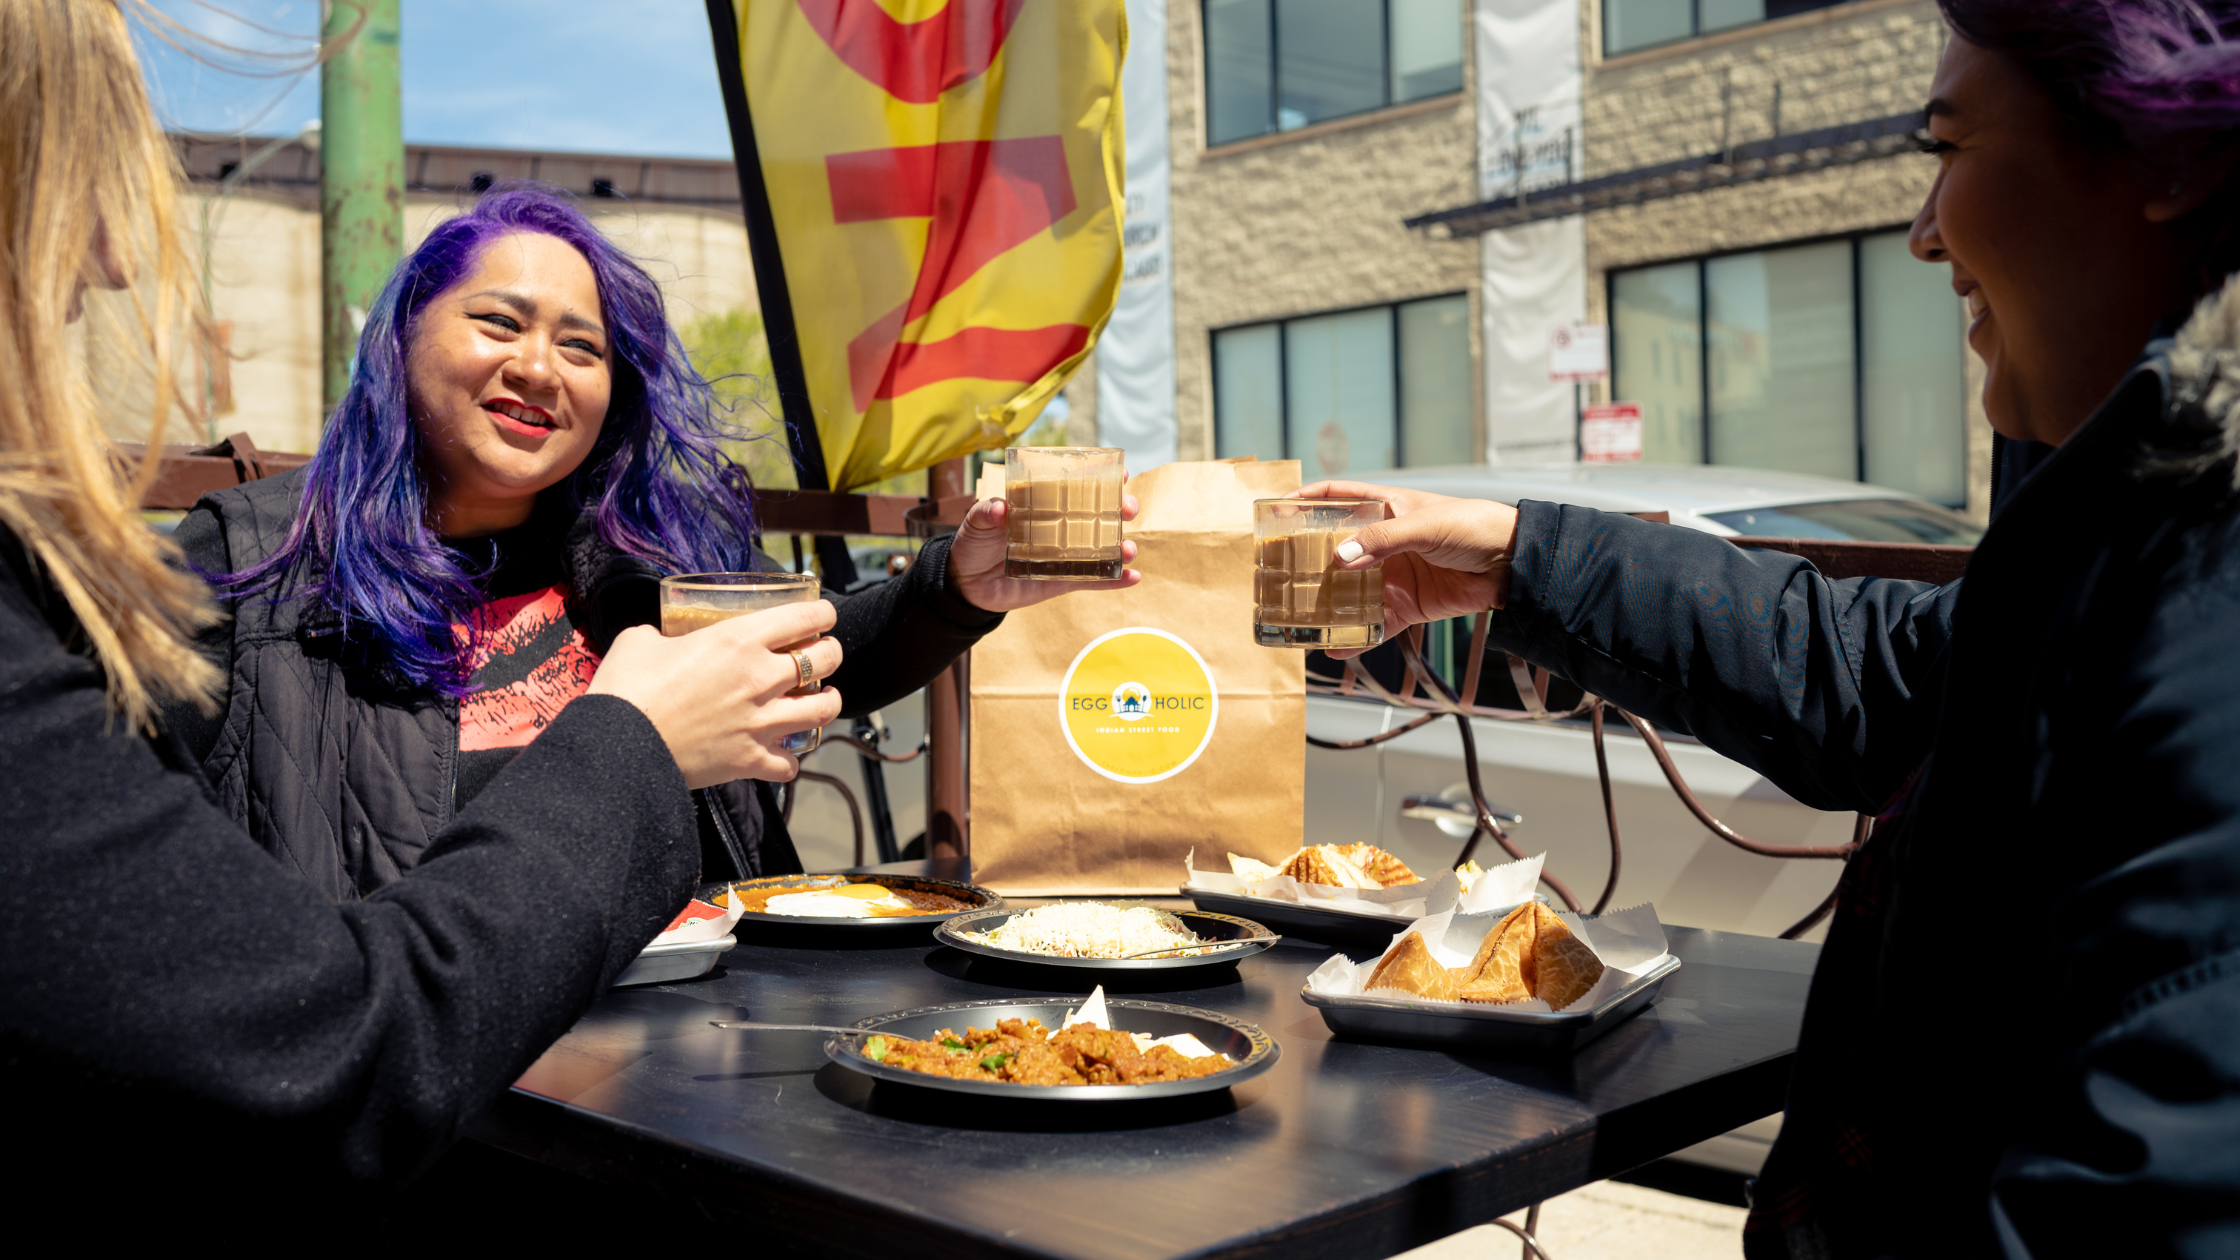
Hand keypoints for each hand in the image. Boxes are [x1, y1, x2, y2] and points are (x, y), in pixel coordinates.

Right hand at [586, 601, 844, 786]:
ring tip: (819, 699)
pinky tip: (781, 753)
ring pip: (823, 710)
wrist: (617, 747)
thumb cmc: (626, 688)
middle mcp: (761, 678)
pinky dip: (789, 760)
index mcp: (739, 640)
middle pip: (826, 660)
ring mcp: (761, 723)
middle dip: (831, 653)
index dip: (823, 614)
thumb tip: (663, 639)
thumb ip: (664, 635)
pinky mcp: (751, 761)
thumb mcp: (641, 640)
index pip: (805, 618)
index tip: (824, 617)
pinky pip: (791, 764)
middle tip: (823, 654)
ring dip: (827, 702)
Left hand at [946, 492, 1142, 611]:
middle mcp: (1060, 527)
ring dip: (1123, 547)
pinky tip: (1132, 578)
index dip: (1102, 479)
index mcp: (1044, 505)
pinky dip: (1113, 580)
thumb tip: (1000, 508)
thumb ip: (986, 512)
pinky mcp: (1063, 581)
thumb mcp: (976, 522)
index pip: (1077, 487)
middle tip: (1128, 509)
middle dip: (1121, 509)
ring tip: (1129, 550)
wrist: (965, 583)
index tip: (1121, 474)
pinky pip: (1092, 580)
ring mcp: (1065, 555)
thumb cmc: (973, 543)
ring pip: (1102, 549)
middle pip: (1099, 515)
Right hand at [1295, 480, 1520, 658]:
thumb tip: (1339, 557)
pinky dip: (1356, 636)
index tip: (1276, 512)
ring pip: (1349, 590)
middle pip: (1335, 549)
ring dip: (1326, 603)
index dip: (1307, 501)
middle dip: (1307, 561)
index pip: (1338, 497)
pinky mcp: (1406, 606)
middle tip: (1276, 573)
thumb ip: (1382, 542)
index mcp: (1385, 509)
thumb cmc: (1472, 526)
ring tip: (1298, 616)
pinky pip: (1374, 624)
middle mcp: (1383, 543)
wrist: (1512, 564)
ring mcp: (1392, 575)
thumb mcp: (1425, 525)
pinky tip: (1335, 647)